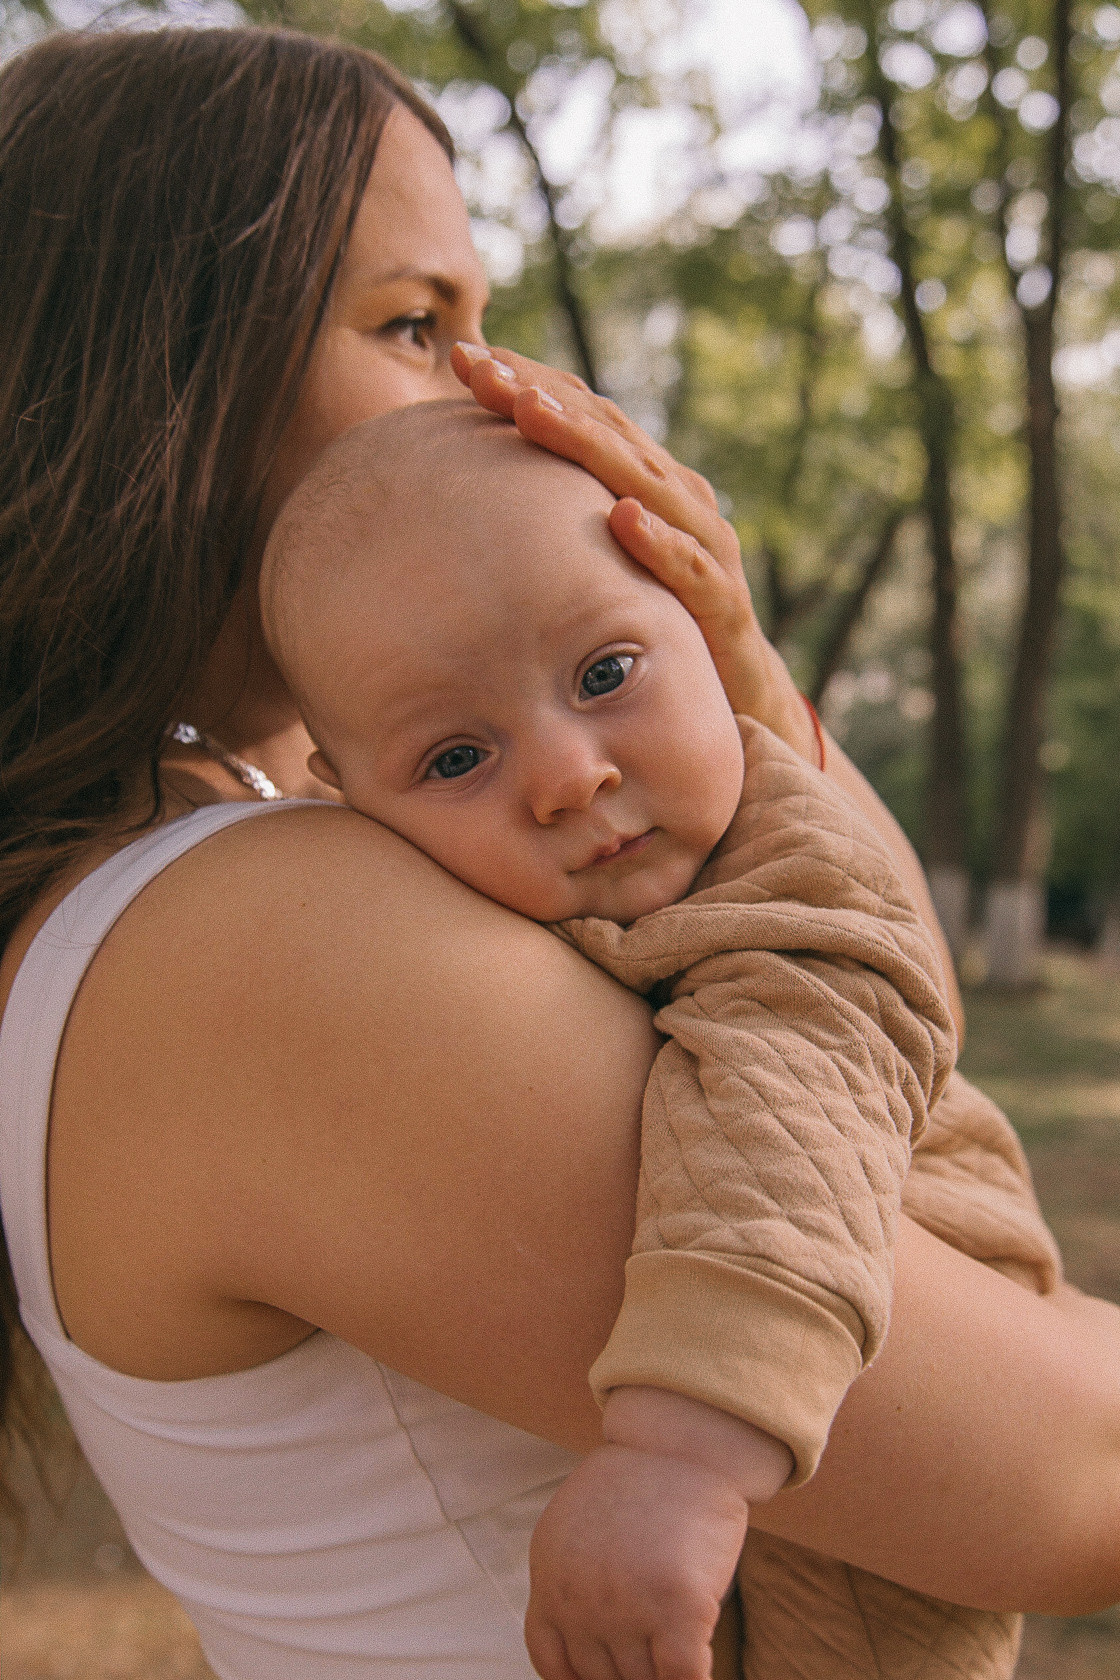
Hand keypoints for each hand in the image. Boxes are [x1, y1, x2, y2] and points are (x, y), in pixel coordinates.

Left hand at [451, 343, 817, 764]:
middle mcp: (679, 501)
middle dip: (541, 395)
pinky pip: (690, 569)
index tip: (466, 357)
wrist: (739, 697)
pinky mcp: (722, 605)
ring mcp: (705, 548)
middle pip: (608, 434)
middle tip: (480, 367)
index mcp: (646, 484)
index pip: (585, 417)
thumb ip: (556, 528)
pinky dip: (660, 542)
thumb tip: (465, 509)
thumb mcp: (599, 565)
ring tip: (531, 415)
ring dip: (588, 447)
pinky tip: (624, 519)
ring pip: (645, 484)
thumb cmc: (656, 623)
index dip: (529, 382)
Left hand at [524, 1387, 792, 1679]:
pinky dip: (691, 1678)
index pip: (555, 1666)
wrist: (683, 1440)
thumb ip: (574, 1587)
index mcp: (550, 1579)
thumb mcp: (581, 1531)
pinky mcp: (678, 1607)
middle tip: (651, 1647)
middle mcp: (579, 1599)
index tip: (607, 1675)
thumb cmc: (642, 1486)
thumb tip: (586, 1657)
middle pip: (602, 1677)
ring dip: (661, 1669)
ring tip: (675, 1639)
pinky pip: (683, 1677)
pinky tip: (699, 1660)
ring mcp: (627, 1606)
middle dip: (630, 1669)